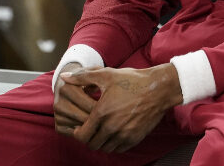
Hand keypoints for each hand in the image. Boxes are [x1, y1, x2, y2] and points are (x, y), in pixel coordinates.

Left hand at [61, 64, 182, 152]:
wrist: (159, 88)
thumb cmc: (133, 80)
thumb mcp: (107, 75)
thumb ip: (83, 77)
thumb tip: (65, 77)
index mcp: (102, 113)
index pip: (81, 135)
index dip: (77, 132)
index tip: (80, 126)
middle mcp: (112, 127)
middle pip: (92, 144)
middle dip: (88, 138)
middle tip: (91, 128)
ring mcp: (125, 134)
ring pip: (105, 148)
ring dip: (101, 142)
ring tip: (102, 131)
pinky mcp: (135, 138)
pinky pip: (118, 149)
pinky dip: (114, 144)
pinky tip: (114, 133)